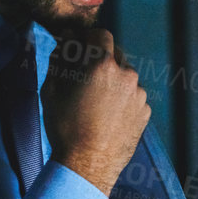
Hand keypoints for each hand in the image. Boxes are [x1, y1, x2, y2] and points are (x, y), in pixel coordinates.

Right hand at [42, 29, 149, 195]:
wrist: (88, 164)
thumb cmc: (65, 126)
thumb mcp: (52, 88)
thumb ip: (60, 57)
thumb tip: (66, 39)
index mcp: (102, 64)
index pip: (101, 34)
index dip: (89, 38)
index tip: (80, 46)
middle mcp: (127, 75)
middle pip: (115, 54)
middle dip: (101, 59)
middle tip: (85, 76)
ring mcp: (139, 94)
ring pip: (125, 76)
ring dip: (113, 80)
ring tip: (96, 101)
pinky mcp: (145, 111)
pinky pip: (133, 96)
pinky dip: (122, 99)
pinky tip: (108, 115)